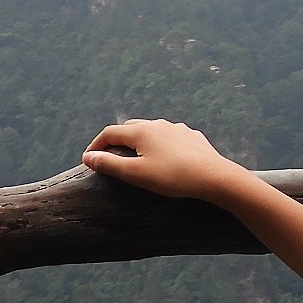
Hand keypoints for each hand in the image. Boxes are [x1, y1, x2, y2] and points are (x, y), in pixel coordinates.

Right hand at [81, 120, 246, 203]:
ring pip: (152, 130)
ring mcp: (178, 129)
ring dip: (138, 140)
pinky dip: (159, 144)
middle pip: (130, 128)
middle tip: (108, 155)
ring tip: (134, 155)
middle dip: (116, 140)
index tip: (88, 159)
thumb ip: (109, 164)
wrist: (214, 177)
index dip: (96, 145)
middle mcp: (159, 125)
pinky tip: (163, 155)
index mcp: (142, 131)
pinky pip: (170, 137)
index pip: (110, 132)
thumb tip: (88, 157)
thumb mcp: (135, 174)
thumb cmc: (172, 177)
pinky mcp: (193, 137)